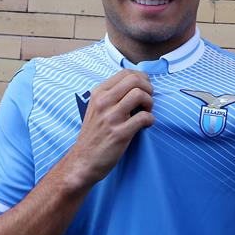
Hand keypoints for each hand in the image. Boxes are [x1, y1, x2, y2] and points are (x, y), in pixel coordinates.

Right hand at [65, 70, 154, 188]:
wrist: (83, 161)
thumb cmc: (94, 134)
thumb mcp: (96, 108)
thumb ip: (112, 95)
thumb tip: (137, 84)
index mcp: (98, 94)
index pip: (126, 73)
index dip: (141, 79)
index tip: (144, 89)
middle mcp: (103, 102)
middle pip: (135, 80)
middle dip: (148, 88)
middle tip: (148, 101)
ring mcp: (111, 117)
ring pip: (140, 95)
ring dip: (150, 103)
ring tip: (147, 112)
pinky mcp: (120, 133)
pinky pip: (144, 118)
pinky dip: (150, 120)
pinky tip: (146, 125)